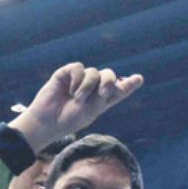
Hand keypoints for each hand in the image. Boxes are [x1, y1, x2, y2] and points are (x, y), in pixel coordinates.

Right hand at [9, 63, 142, 152]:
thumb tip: (117, 81)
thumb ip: (105, 95)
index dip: (129, 84)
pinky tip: (70, 90)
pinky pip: (78, 68)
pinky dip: (77, 79)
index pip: (118, 89)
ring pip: (94, 72)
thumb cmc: (69, 120)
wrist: (48, 120)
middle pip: (109, 75)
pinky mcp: (66, 74)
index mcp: (101, 100)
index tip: (139, 79)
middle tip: (103, 93)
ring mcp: (79, 80)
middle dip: (109, 82)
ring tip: (77, 98)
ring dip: (87, 86)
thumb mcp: (92, 110)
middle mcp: (92, 88)